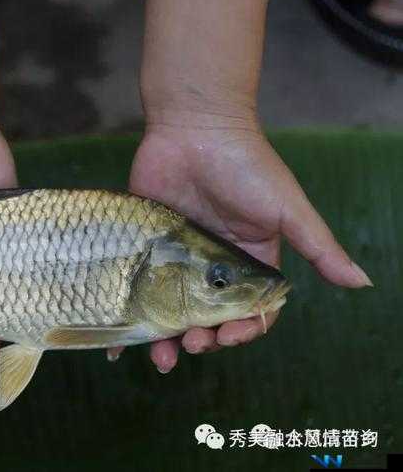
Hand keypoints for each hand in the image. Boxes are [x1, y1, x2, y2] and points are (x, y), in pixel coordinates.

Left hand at [118, 116, 371, 372]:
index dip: (243, 331)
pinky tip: (118, 337)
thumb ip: (318, 247)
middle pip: (207, 318)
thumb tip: (362, 281)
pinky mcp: (146, 246)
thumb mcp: (286, 209)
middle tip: (191, 343)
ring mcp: (176, 258)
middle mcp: (212, 267)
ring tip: (158, 353)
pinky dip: (129, 314)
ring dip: (166, 338)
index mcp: (249, 263)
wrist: (194, 127)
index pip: (250, 312)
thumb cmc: (246, 165)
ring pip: (169, 311)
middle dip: (202, 339)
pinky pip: (136, 286)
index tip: (229, 337)